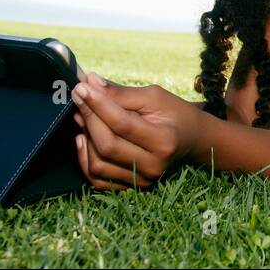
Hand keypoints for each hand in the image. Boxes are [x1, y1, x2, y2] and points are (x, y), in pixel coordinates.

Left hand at [70, 73, 202, 191]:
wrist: (191, 139)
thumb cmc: (174, 113)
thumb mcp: (154, 97)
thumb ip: (121, 93)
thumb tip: (89, 82)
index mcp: (163, 141)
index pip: (122, 124)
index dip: (98, 104)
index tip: (82, 86)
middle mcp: (153, 166)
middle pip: (107, 145)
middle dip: (88, 117)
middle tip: (78, 95)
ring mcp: (142, 180)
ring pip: (98, 164)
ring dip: (84, 137)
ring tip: (81, 115)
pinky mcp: (131, 187)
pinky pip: (97, 180)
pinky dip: (84, 159)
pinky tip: (83, 139)